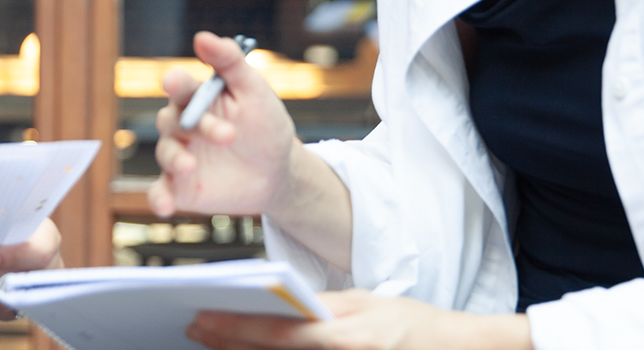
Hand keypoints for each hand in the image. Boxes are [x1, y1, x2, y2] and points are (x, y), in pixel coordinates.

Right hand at [148, 31, 298, 218]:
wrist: (278, 173)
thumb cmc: (264, 125)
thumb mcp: (254, 90)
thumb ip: (230, 63)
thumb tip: (203, 37)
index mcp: (197, 98)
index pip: (181, 87)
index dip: (177, 83)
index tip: (175, 81)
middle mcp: (182, 125)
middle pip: (172, 120)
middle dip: (195, 126)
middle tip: (228, 135)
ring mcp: (180, 156)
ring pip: (166, 153)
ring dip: (175, 158)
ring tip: (190, 167)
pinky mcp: (180, 187)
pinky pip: (161, 191)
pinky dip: (158, 198)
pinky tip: (164, 207)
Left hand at [185, 290, 532, 349]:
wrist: (451, 349)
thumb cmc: (407, 323)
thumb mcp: (362, 302)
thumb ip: (319, 306)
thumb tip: (275, 299)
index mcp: (343, 336)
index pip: (274, 331)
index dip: (233, 325)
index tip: (201, 316)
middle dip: (226, 342)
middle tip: (193, 328)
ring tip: (211, 343)